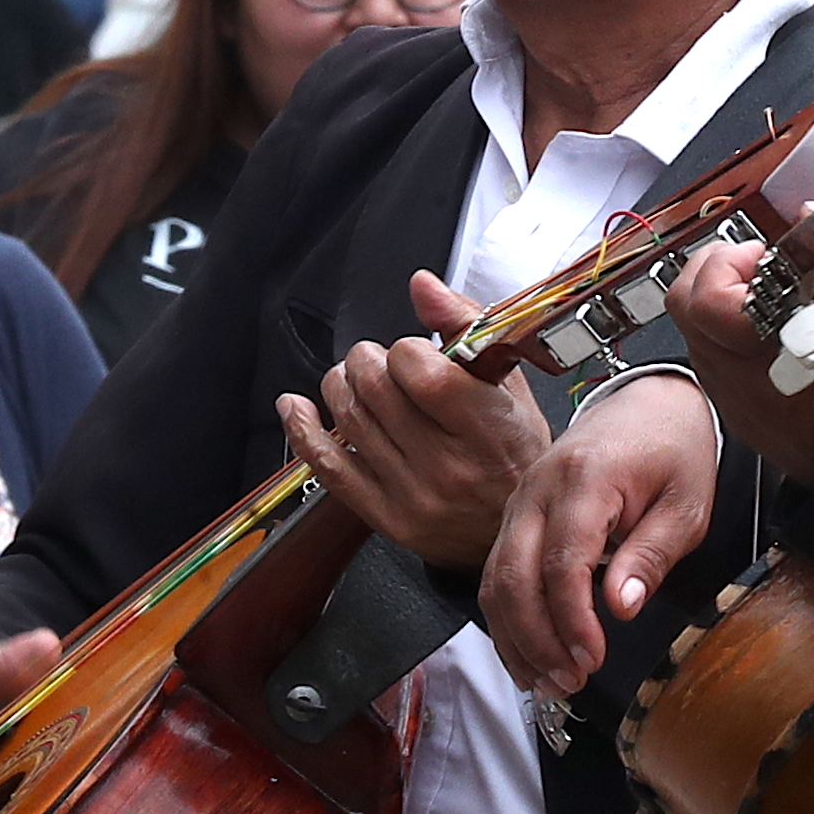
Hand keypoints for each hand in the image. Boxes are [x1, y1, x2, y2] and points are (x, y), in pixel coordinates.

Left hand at [280, 270, 552, 567]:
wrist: (513, 528)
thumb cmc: (516, 453)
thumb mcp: (511, 385)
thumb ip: (467, 326)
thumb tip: (421, 285)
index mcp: (489, 429)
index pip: (420, 370)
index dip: (407, 350)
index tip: (416, 355)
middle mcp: (450, 467)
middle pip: (375, 388)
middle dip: (368, 359)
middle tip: (376, 360)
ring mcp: (414, 496)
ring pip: (349, 419)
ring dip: (340, 384)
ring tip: (353, 378)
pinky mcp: (385, 517)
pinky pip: (327, 466)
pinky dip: (303, 430)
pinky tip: (297, 408)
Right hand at [484, 372, 721, 695]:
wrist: (647, 403)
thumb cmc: (671, 448)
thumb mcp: (686, 502)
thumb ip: (651, 554)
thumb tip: (622, 606)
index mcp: (584, 479)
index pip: (562, 561)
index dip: (571, 619)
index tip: (591, 658)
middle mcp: (537, 489)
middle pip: (514, 576)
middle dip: (537, 639)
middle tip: (570, 681)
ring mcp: (519, 502)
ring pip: (496, 580)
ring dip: (517, 639)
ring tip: (550, 682)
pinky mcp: (515, 517)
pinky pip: (498, 574)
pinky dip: (508, 620)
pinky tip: (530, 656)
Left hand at [658, 241, 813, 488]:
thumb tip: (810, 217)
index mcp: (780, 344)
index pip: (708, 294)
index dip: (731, 261)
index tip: (764, 254)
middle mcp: (744, 375)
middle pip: (683, 304)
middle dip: (712, 270)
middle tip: (754, 266)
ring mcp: (735, 398)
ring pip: (691, 331)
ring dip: (717, 301)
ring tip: (766, 296)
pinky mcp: (736, 413)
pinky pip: (709, 360)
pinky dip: (726, 334)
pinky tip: (769, 331)